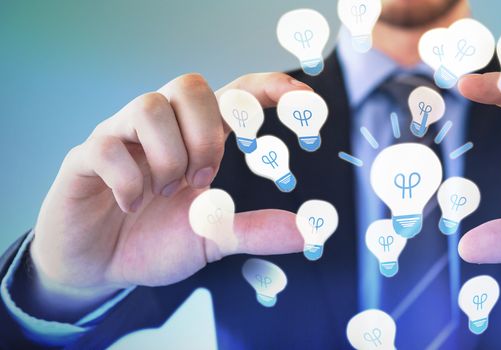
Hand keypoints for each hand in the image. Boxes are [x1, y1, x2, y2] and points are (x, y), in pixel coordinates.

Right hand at [26, 73, 309, 320]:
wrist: (101, 268)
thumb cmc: (156, 241)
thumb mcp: (213, 239)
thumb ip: (255, 231)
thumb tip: (306, 231)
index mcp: (196, 138)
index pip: (234, 95)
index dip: (266, 87)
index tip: (302, 96)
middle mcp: (160, 128)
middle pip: (189, 84)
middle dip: (206, 132)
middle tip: (205, 177)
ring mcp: (121, 138)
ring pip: (148, 106)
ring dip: (169, 154)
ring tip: (168, 191)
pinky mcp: (84, 158)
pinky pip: (106, 146)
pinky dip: (128, 181)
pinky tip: (132, 205)